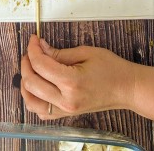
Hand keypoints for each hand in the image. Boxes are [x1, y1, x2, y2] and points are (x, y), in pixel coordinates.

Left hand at [21, 34, 135, 119]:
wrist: (127, 88)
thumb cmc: (111, 68)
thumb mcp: (85, 52)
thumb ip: (59, 52)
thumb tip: (40, 47)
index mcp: (71, 83)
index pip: (40, 66)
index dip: (32, 49)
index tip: (34, 39)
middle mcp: (66, 101)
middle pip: (31, 83)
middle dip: (26, 63)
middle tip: (31, 50)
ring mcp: (65, 110)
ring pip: (31, 102)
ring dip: (26, 83)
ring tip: (31, 67)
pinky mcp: (66, 114)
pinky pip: (41, 112)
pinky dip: (33, 98)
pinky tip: (37, 84)